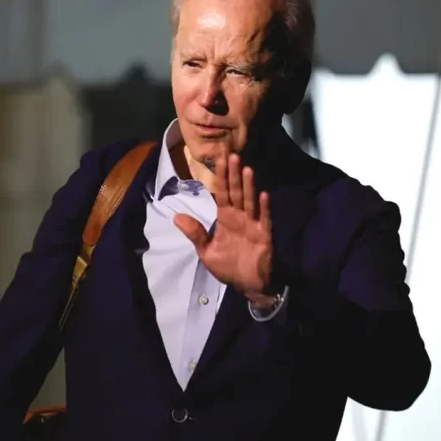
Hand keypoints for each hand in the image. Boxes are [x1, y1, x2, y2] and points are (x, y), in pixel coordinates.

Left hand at [174, 153, 271, 294]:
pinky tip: (263, 195)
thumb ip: (195, 233)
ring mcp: (253, 224)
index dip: (221, 177)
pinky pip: (264, 219)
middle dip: (234, 175)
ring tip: (246, 169)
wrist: (247, 285)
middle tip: (233, 155)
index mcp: (225, 218)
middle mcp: (239, 217)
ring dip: (248, 186)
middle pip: (236, 192)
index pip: (223, 193)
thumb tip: (176, 217)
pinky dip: (263, 208)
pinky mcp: (264, 235)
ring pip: (250, 201)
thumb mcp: (206, 251)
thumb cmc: (228, 267)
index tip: (220, 158)